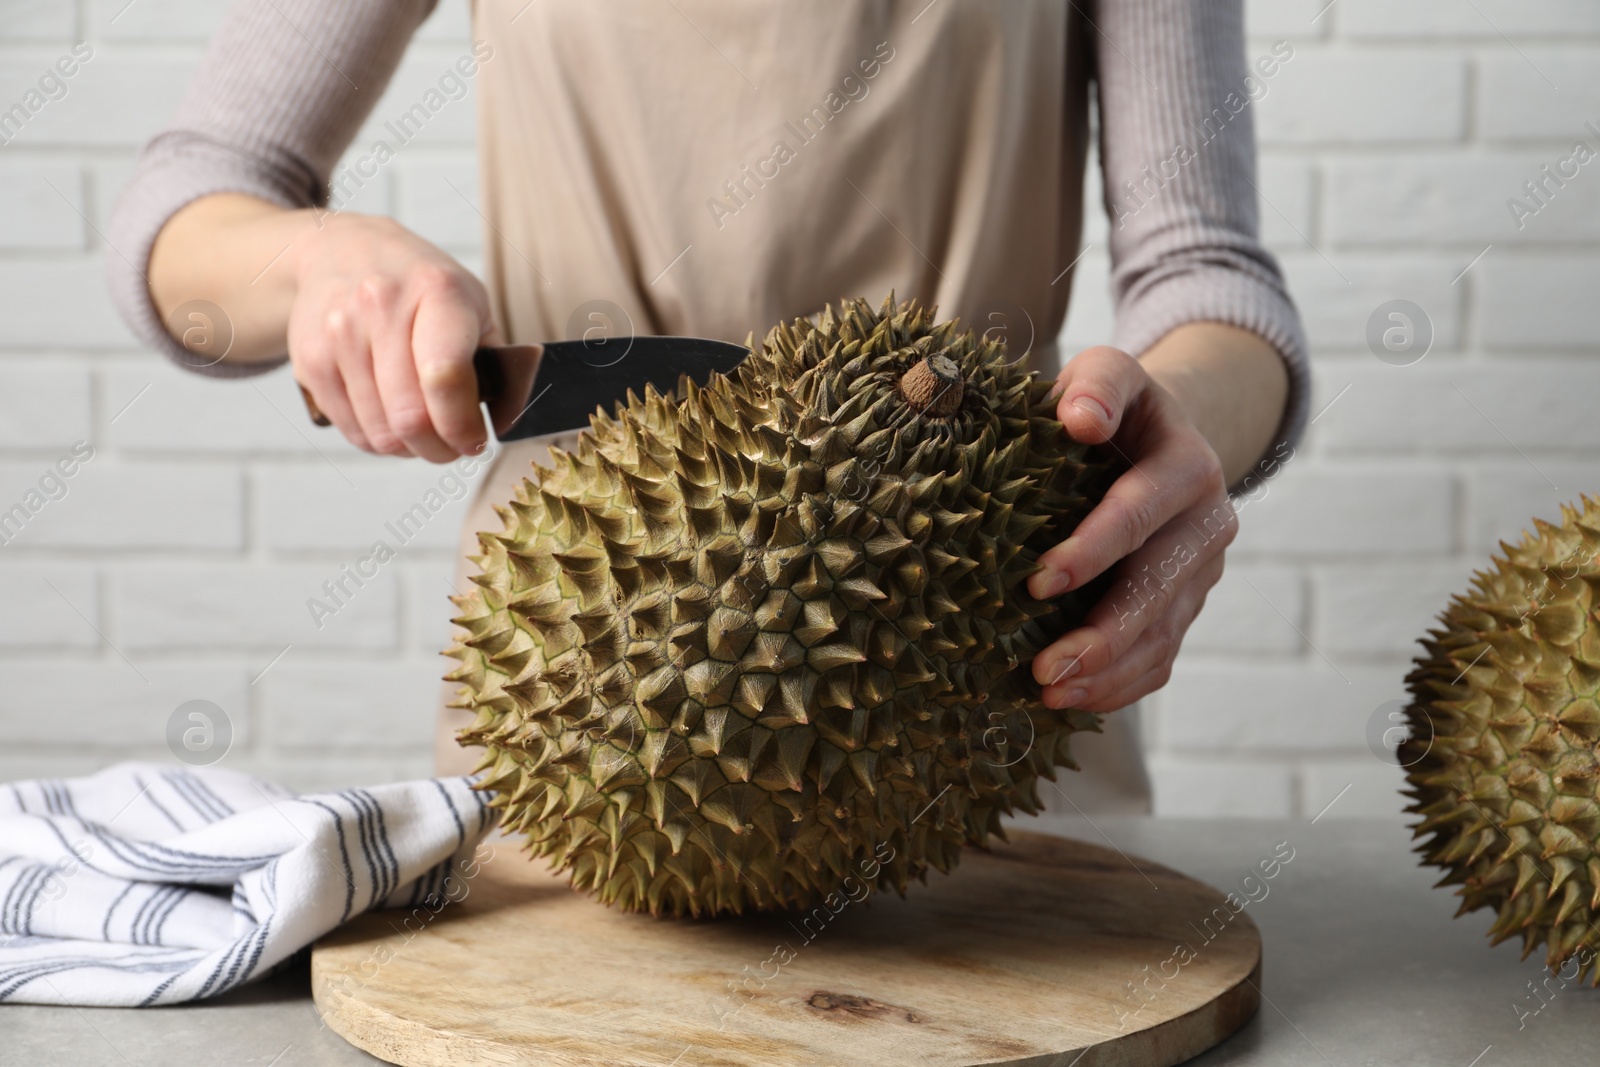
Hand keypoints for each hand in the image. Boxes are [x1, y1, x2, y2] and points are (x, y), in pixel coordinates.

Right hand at [288, 214, 530, 460]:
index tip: (475, 441)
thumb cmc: (419, 284)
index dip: (463, 425)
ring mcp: (340, 334)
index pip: (445, 376)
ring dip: (408, 449)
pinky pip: (350, 429)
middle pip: (410, 416)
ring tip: (423, 435)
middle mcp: (381, 307)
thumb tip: (506, 422)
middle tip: (452, 448)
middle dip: (439, 448)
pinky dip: (377, 440)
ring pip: (379, 432)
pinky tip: (391, 422)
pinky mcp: (311, 359)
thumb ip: (494, 361)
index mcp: (435, 291)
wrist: (343, 249)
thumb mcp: (471, 303)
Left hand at [1027, 346, 1235, 711]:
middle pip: (1157, 588)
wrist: (1162, 434)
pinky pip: (1164, 655)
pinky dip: (1124, 684)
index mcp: (1189, 466)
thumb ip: (1096, 387)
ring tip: (1051, 692)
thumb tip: (1079, 418)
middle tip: (1045, 668)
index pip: (1139, 514)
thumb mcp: (1107, 374)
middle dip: (1103, 633)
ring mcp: (1203, 571)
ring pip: (1164, 633)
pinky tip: (1077, 701)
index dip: (1091, 551)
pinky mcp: (1188, 603)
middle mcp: (1209, 523)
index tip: (1039, 581)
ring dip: (1109, 671)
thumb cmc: (1113, 406)